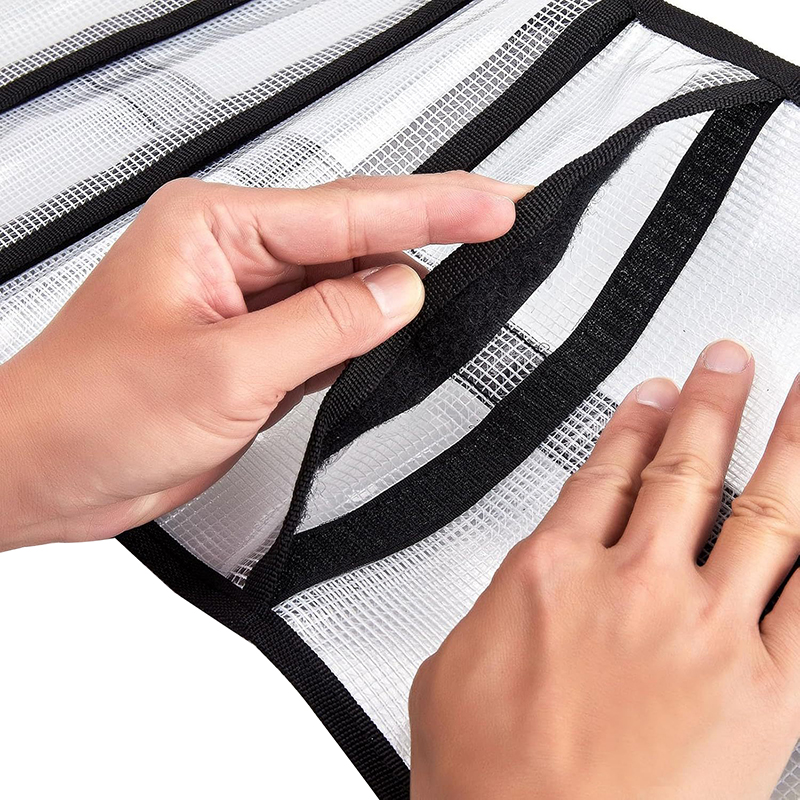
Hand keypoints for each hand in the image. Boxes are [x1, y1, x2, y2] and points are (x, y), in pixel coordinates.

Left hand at [0, 173, 525, 549]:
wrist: (42, 472)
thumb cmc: (87, 412)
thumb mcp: (222, 370)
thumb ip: (322, 325)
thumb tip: (400, 291)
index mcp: (213, 230)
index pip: (347, 213)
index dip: (431, 209)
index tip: (494, 205)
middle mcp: (231, 257)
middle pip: (353, 237)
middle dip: (428, 232)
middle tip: (499, 221)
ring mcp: (246, 303)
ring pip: (344, 285)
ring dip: (398, 289)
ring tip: (469, 270)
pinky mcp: (254, 348)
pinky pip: (328, 328)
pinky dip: (367, 333)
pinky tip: (401, 329)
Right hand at [410, 339, 799, 799]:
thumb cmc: (489, 780)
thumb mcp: (451, 672)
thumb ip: (495, 613)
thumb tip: (516, 593)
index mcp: (551, 574)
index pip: (602, 475)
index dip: (632, 427)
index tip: (651, 398)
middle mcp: (632, 586)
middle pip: (680, 470)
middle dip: (709, 405)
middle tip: (728, 367)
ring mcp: (702, 629)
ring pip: (759, 512)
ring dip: (785, 445)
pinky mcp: (763, 690)